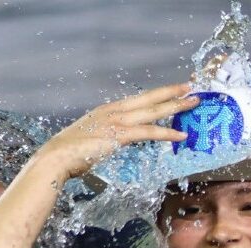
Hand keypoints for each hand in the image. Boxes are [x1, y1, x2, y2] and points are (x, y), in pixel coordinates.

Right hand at [38, 84, 198, 179]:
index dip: (157, 94)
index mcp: (108, 110)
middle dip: (171, 91)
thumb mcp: (92, 138)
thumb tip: (117, 142)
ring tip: (193, 102)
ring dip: (176, 106)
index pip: (138, 99)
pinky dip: (167, 132)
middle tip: (190, 86)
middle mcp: (114, 111)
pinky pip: (149, 132)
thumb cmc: (71, 153)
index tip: (172, 90)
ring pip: (153, 110)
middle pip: (149, 98)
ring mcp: (117, 121)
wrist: (57, 157)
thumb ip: (107, 136)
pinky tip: (180, 134)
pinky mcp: (119, 135)